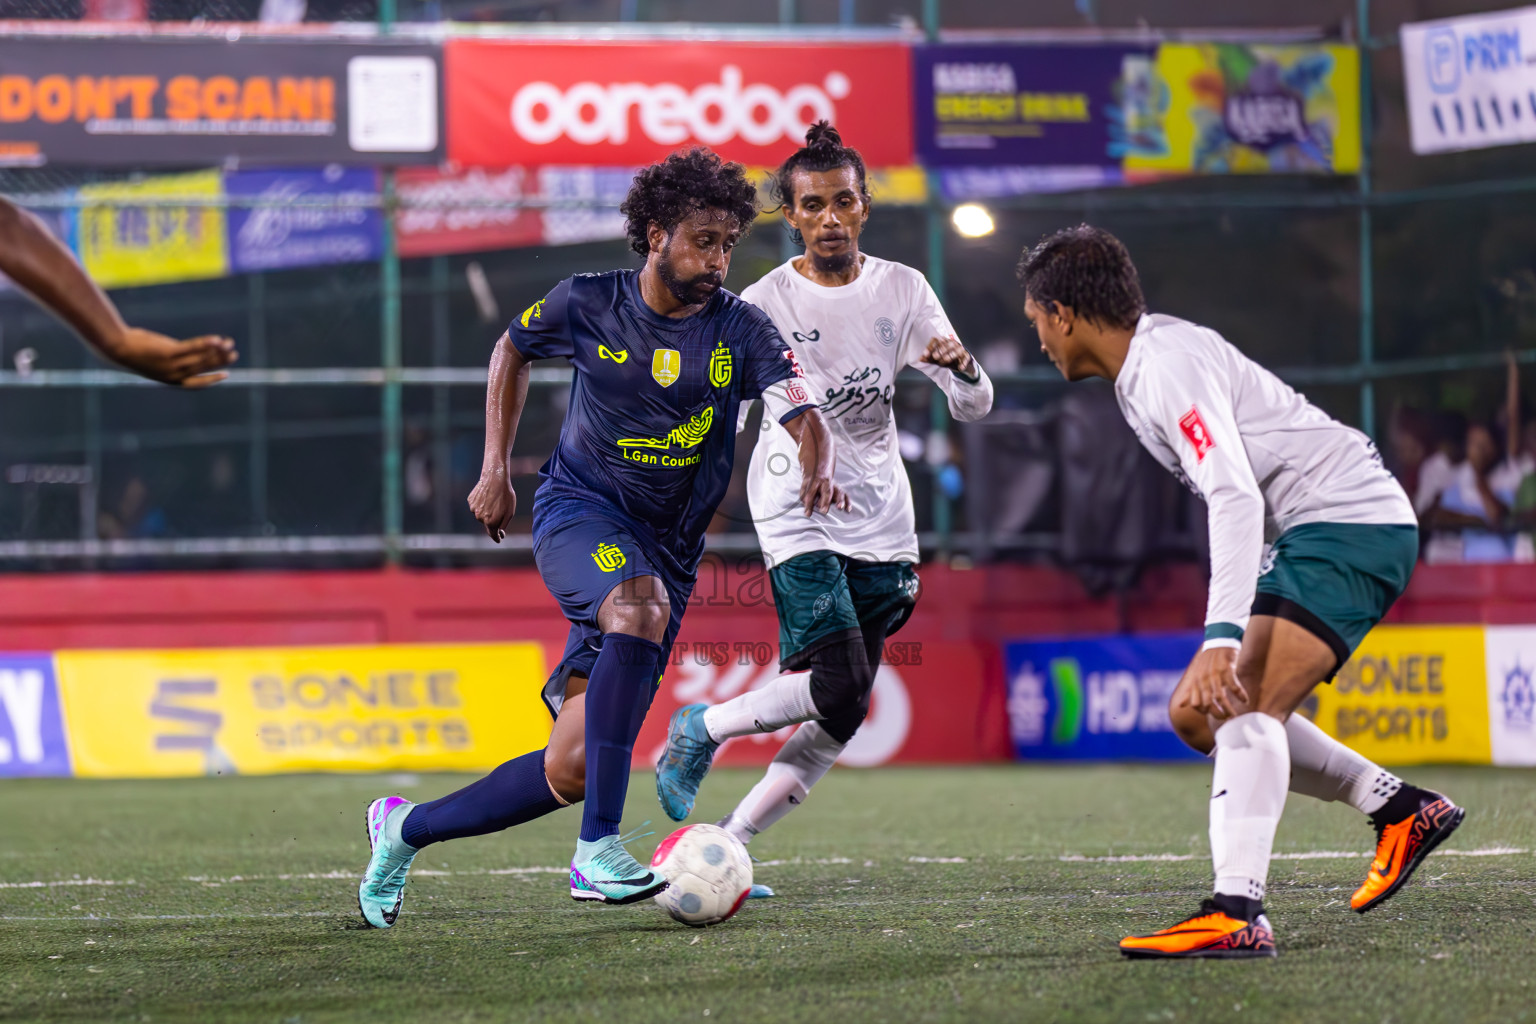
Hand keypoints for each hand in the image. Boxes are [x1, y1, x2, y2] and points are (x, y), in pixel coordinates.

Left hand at [110, 328, 237, 386]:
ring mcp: (171, 364)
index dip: (212, 379)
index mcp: (170, 379)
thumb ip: (168, 357)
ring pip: (200, 359)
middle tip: (234, 354)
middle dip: (220, 362)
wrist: (117, 347)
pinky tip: (216, 339)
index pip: (197, 382)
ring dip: (217, 352)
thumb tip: (177, 352)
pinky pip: (192, 348)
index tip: (226, 374)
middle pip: (203, 368)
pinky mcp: (169, 352)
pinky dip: (206, 344)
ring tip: (229, 343)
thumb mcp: (153, 358)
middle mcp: (174, 375)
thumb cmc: (133, 351)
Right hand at [468, 468, 515, 541]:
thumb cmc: (505, 495)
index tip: (499, 539)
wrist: (495, 478)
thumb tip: (499, 531)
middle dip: (493, 520)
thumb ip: (503, 525)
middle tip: (500, 510)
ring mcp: (473, 509)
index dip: (496, 537)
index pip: (492, 534)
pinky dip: (482, 504)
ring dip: (487, 511)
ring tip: (494, 500)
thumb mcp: (510, 512)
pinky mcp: (471, 501)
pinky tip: (487, 497)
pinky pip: (477, 506)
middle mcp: (480, 518)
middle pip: (487, 523)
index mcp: (491, 522)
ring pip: (481, 515)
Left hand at [798, 472, 851, 516]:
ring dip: (840, 500)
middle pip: (827, 491)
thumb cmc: (811, 483)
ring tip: (839, 508)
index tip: (808, 514)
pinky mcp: (840, 490)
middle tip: (823, 511)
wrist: (819, 471)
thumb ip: (804, 496)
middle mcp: (826, 483)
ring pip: (838, 492)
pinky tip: (848, 509)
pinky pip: (846, 495)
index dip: (809, 504)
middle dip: (825, 501)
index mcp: (815, 481)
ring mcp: (834, 486)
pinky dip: (847, 502)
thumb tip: (807, 507)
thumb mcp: (804, 486)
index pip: (811, 493)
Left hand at [920, 334, 974, 377]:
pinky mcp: (966, 355)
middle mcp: (952, 343)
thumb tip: (920, 359)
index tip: (925, 354)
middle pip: (947, 344)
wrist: (959, 363)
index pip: (936, 340)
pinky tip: (960, 368)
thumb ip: (929, 359)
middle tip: (935, 356)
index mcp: (943, 342)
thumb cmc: (945, 359)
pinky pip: (965, 358)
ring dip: (951, 355)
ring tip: (945, 360)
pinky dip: (963, 362)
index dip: (930, 347)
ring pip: (957, 350)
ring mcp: (960, 349)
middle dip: (941, 350)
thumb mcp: (936, 359)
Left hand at [1174, 646, 1247, 719]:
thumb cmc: (1207, 661)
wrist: (1220, 641)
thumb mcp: (1196, 675)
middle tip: (1227, 719)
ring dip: (1229, 709)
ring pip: (1220, 698)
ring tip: (1235, 716)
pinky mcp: (1227, 669)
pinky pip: (1234, 687)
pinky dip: (1240, 695)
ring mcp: (1215, 674)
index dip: (1204, 712)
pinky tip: (1245, 700)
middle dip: (1218, 715)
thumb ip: (1189, 691)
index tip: (1213, 714)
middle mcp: (1203, 679)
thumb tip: (1180, 705)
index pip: (1195, 704)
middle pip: (1208, 704)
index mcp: (1195, 682)